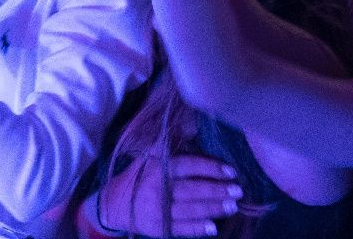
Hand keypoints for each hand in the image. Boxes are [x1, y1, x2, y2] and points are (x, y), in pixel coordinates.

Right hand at [95, 154, 243, 238]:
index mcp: (159, 168)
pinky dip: (198, 228)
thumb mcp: (149, 155)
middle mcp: (159, 189)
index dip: (211, 168)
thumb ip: (170, 144)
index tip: (230, 171)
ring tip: (232, 206)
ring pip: (191, 209)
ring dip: (214, 208)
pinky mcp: (159, 227)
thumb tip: (192, 125)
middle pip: (194, 190)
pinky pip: (182, 228)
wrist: (114, 204)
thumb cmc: (139, 175)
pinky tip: (213, 227)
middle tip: (238, 191)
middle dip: (218, 190)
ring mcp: (158, 210)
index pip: (189, 166)